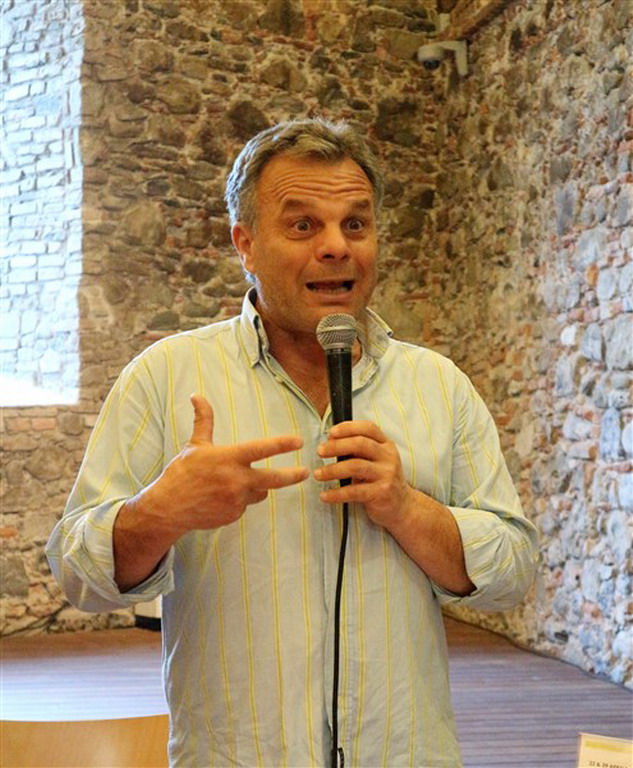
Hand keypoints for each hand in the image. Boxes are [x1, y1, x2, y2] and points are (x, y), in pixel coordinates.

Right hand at [144, 394, 308, 533]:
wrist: (168, 508)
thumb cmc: (182, 473)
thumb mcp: (194, 445)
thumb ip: (203, 420)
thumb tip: (197, 395)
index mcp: (229, 459)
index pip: (261, 449)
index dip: (282, 444)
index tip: (299, 441)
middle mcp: (236, 480)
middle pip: (274, 479)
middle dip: (292, 476)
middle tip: (305, 472)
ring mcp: (236, 500)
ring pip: (258, 491)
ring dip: (255, 486)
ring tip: (232, 484)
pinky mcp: (234, 515)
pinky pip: (245, 504)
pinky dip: (239, 499)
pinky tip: (220, 497)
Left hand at [314, 420, 414, 530]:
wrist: (402, 506)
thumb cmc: (381, 479)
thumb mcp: (375, 460)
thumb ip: (359, 450)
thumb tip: (330, 441)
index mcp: (386, 445)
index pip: (368, 428)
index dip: (348, 427)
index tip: (330, 433)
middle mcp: (388, 457)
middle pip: (360, 444)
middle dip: (336, 446)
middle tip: (320, 451)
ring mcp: (387, 474)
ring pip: (355, 466)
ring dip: (333, 470)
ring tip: (318, 474)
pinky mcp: (382, 493)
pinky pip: (354, 491)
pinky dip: (336, 493)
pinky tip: (325, 495)